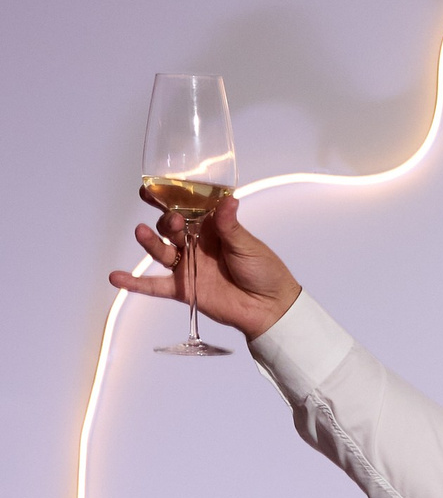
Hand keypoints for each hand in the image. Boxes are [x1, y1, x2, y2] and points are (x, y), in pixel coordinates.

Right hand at [110, 197, 301, 340]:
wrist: (270, 308)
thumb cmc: (264, 271)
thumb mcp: (248, 245)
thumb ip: (231, 226)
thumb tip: (227, 201)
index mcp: (211, 227)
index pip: (185, 208)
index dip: (167, 198)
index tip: (151, 188)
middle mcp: (195, 244)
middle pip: (170, 228)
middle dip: (166, 222)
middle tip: (172, 222)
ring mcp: (187, 266)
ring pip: (161, 251)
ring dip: (149, 242)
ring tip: (141, 233)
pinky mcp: (183, 288)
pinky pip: (155, 286)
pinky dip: (135, 283)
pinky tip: (117, 277)